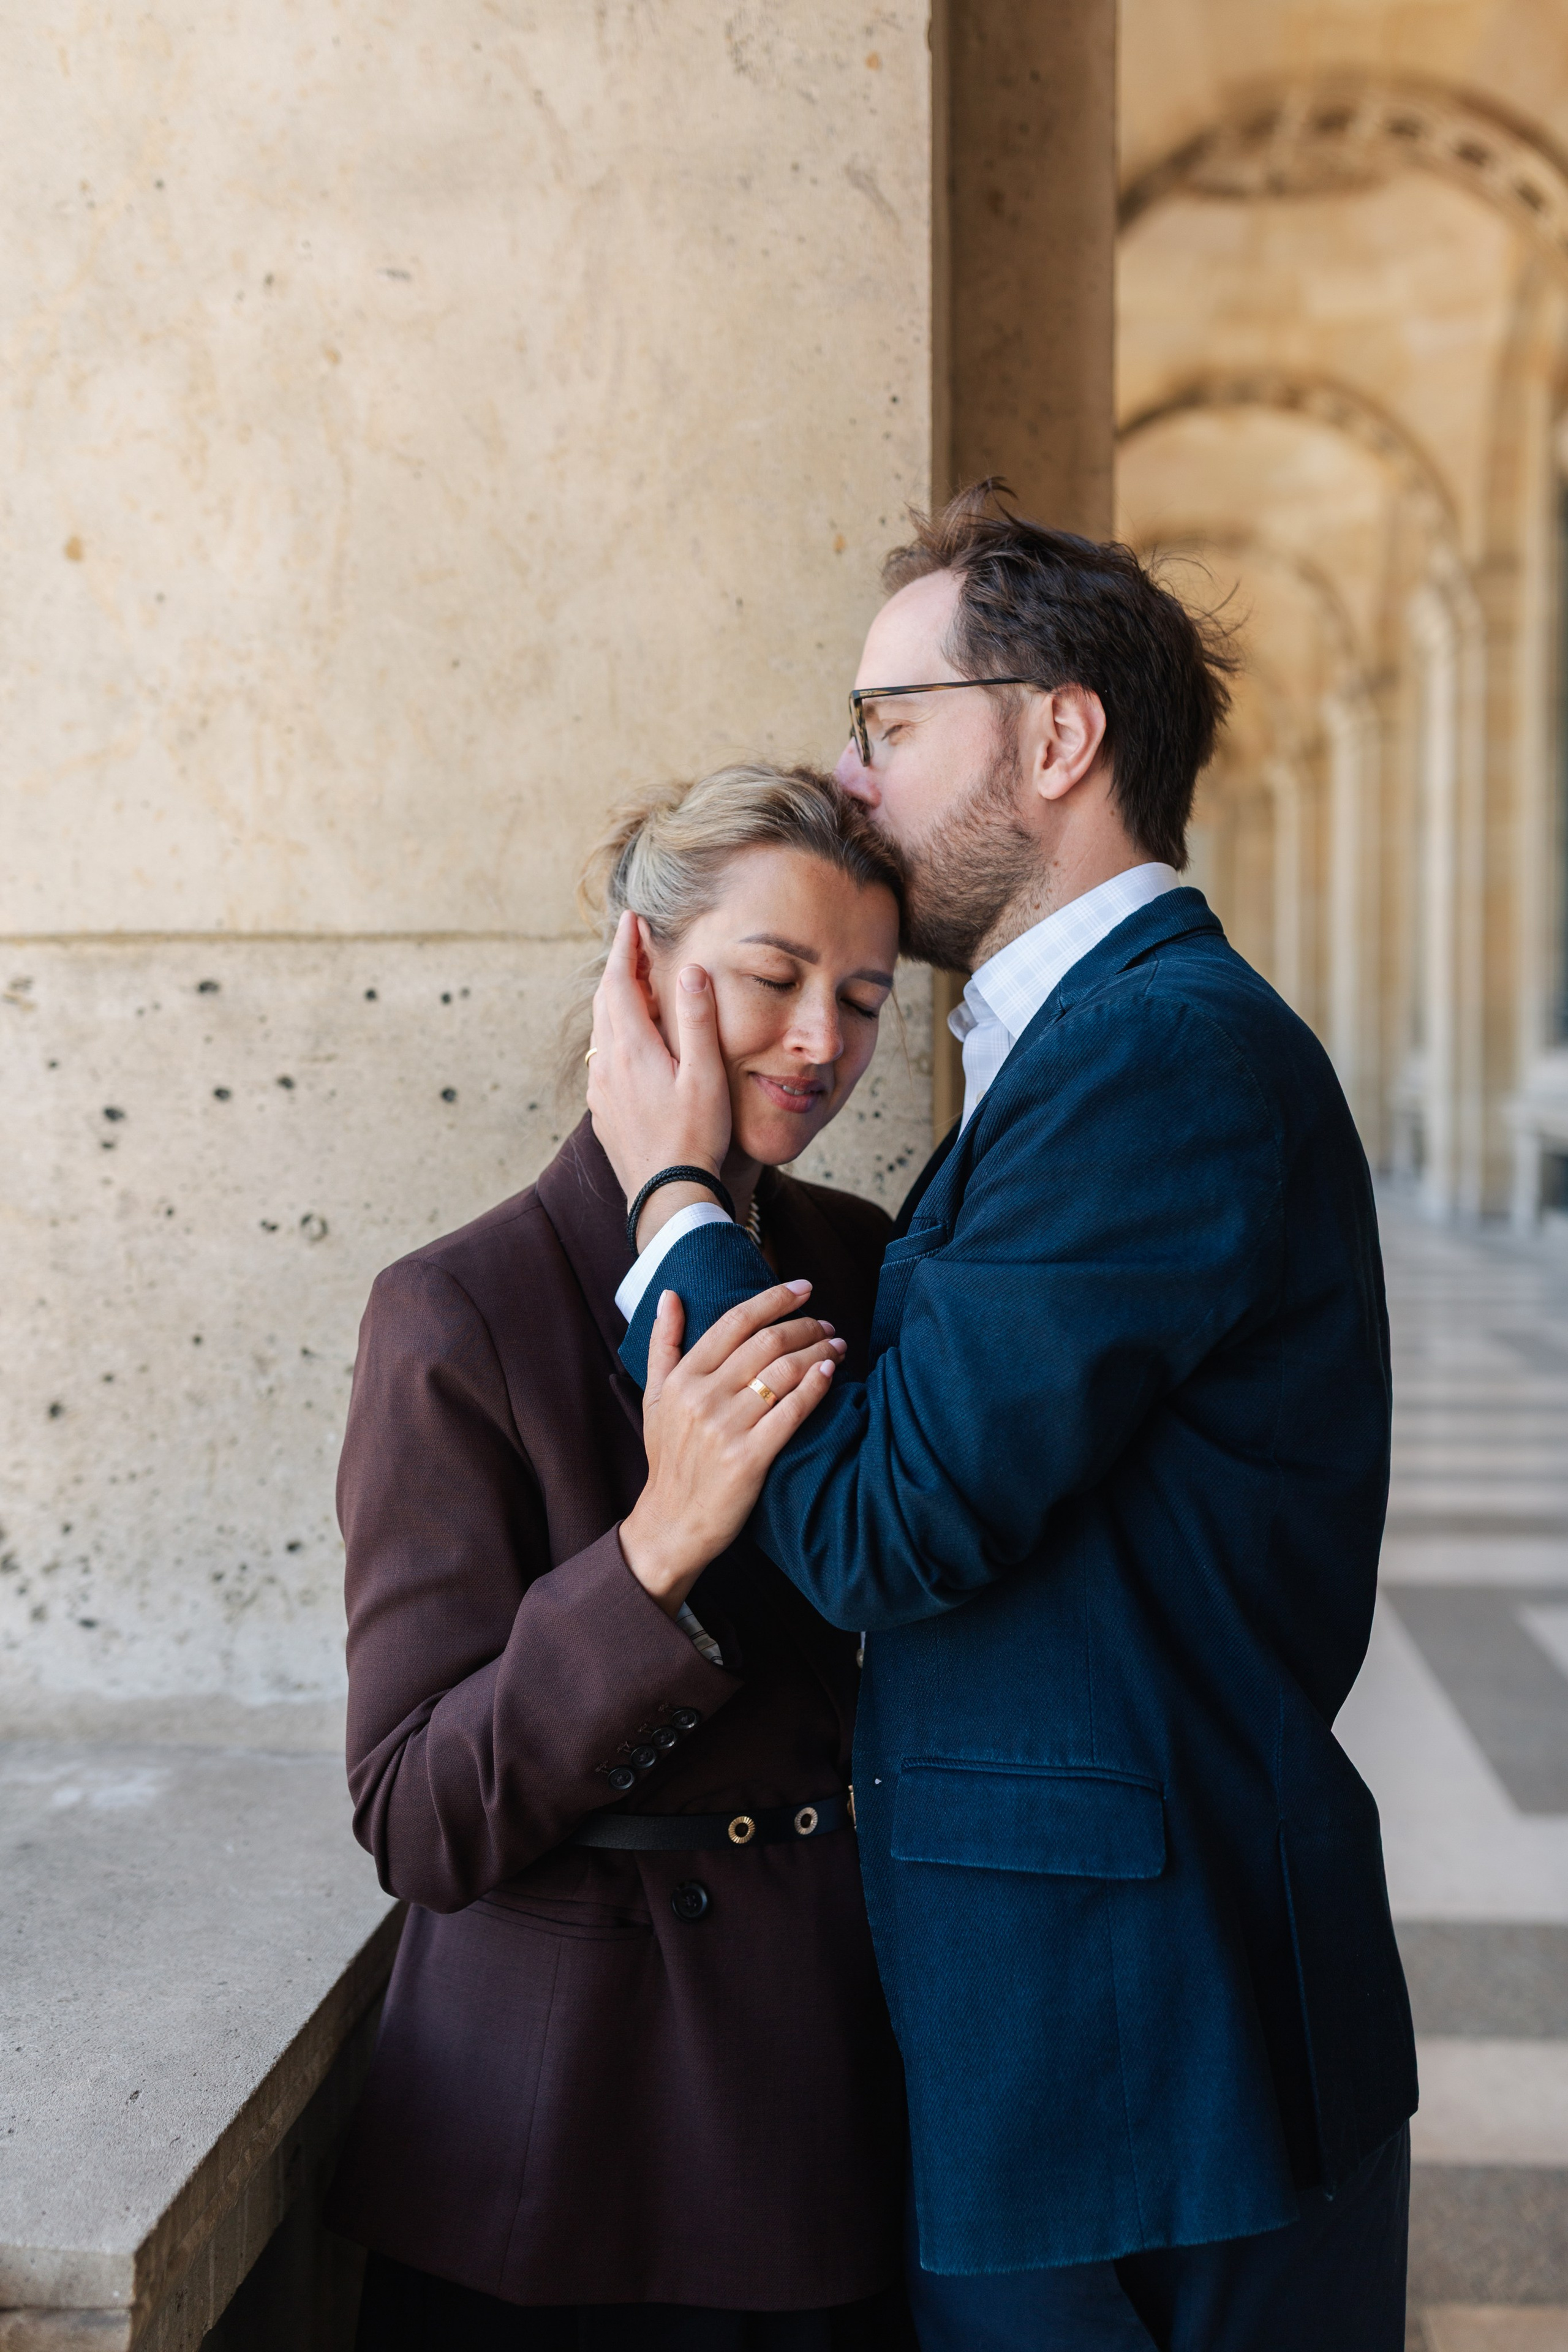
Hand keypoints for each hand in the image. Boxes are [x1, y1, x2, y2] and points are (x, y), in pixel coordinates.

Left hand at [586, 912, 732, 1239]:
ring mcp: (601, 1090)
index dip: (624, 947)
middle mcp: (607, 1065)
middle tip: (634, 944)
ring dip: (615, 1001)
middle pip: (605, 1002)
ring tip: (634, 985)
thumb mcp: (705, 1075)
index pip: (618, 981)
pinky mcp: (603, 1112)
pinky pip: (603, 1058)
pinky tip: (633, 1043)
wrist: (668, 1196)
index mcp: (631, 1049)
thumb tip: (689, 970)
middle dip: (619, 968)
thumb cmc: (694, 1137)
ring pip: (601, 1031)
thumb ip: (696, 1020)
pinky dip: (615, 1034)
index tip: (631, 920)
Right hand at [618, 1282, 845, 1613]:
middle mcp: (702, 1398)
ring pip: (785, 1371)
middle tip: (826, 1324)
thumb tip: (671, 1294)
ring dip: (819, 1351)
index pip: (735, 1321)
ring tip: (837, 1346)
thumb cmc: (669, 1458)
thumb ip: (663, 1344)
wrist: (672, 1523)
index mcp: (682, 1379)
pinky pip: (793, 1411)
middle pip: (767, 1342)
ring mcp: (726, 1428)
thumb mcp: (654, 1399)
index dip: (774, 1298)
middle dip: (805, 1325)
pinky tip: (831, 1374)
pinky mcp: (750, 1458)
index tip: (803, 1288)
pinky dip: (816, 1387)